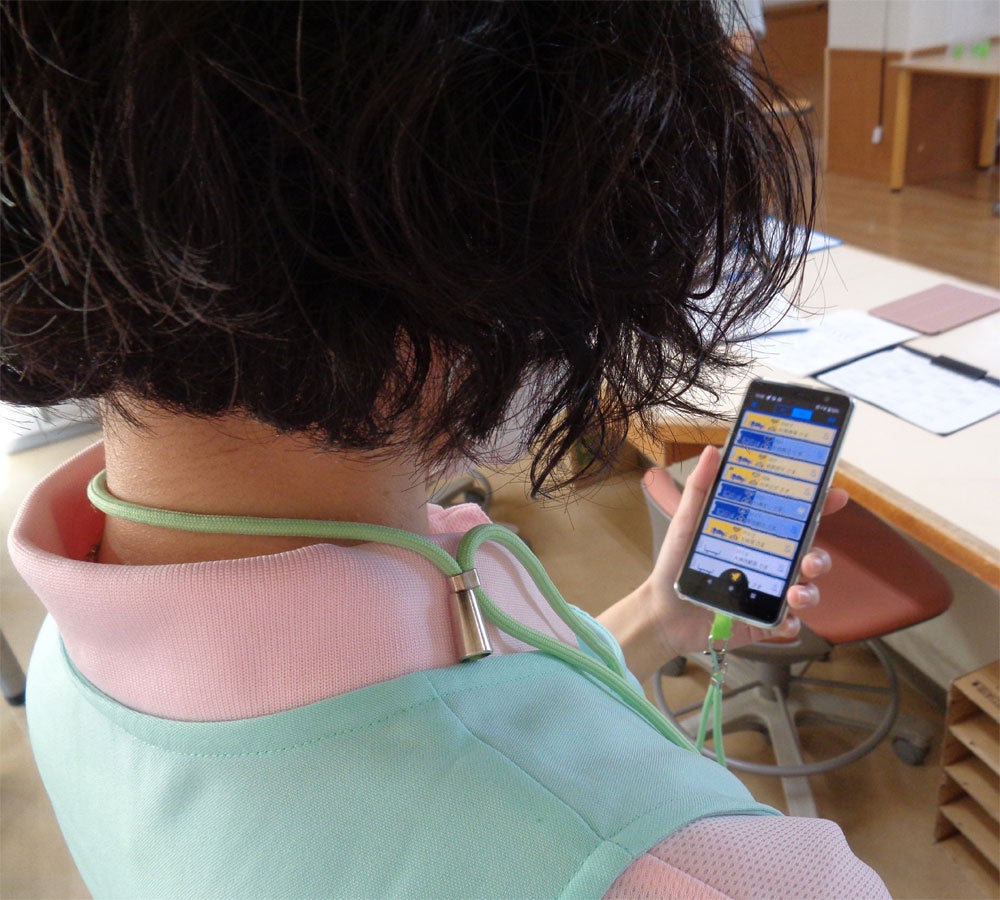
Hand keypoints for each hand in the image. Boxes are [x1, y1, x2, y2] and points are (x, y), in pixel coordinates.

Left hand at [598, 445, 847, 681]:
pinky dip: (790, 623)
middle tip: (810, 560)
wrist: (662, 610)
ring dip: (809, 592)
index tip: (835, 495)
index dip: (820, 507)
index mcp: (757, 538)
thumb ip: (700, 487)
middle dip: (820, 558)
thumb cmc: (676, 563)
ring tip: (795, 593)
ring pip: (805, 592)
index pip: (795, 522)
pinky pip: (786, 624)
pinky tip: (784, 620)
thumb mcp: (687, 521)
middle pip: (809, 558)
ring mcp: (767, 594)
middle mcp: (769, 566)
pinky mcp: (761, 622)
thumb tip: (714, 450)